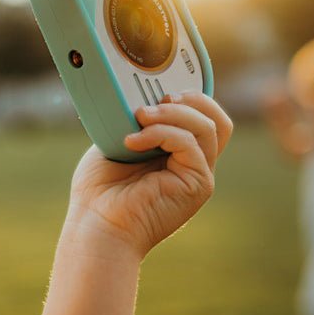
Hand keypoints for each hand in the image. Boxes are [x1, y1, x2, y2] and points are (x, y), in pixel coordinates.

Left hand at [66, 92, 232, 261]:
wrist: (95, 225)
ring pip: (208, 127)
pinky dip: (160, 133)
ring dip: (171, 113)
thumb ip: (137, 120)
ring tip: (139, 116)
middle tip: (157, 99)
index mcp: (178, 154)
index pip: (205, 117)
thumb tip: (140, 94)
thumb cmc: (100, 190)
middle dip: (191, 98)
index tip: (159, 88)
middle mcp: (194, 164)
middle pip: (217, 119)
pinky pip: (189, 144)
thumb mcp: (118, 140)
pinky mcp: (197, 186)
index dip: (191, 96)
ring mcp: (199, 176)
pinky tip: (132, 141)